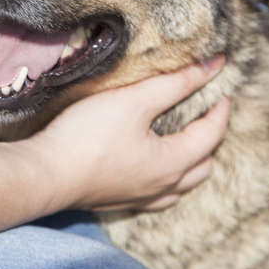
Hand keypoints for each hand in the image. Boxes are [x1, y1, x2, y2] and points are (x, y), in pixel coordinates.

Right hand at [29, 57, 228, 212]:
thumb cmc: (89, 135)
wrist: (46, 174)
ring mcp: (139, 199)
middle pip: (202, 166)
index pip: (211, 134)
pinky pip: (156, 196)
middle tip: (204, 113)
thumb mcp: (135, 100)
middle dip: (209, 138)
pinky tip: (151, 168)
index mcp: (172, 162)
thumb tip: (213, 66)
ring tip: (184, 141)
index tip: (222, 88)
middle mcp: (162, 187)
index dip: (221, 108)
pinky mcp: (117, 202)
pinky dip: (166, 180)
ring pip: (180, 186)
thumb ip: (175, 83)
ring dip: (190, 164)